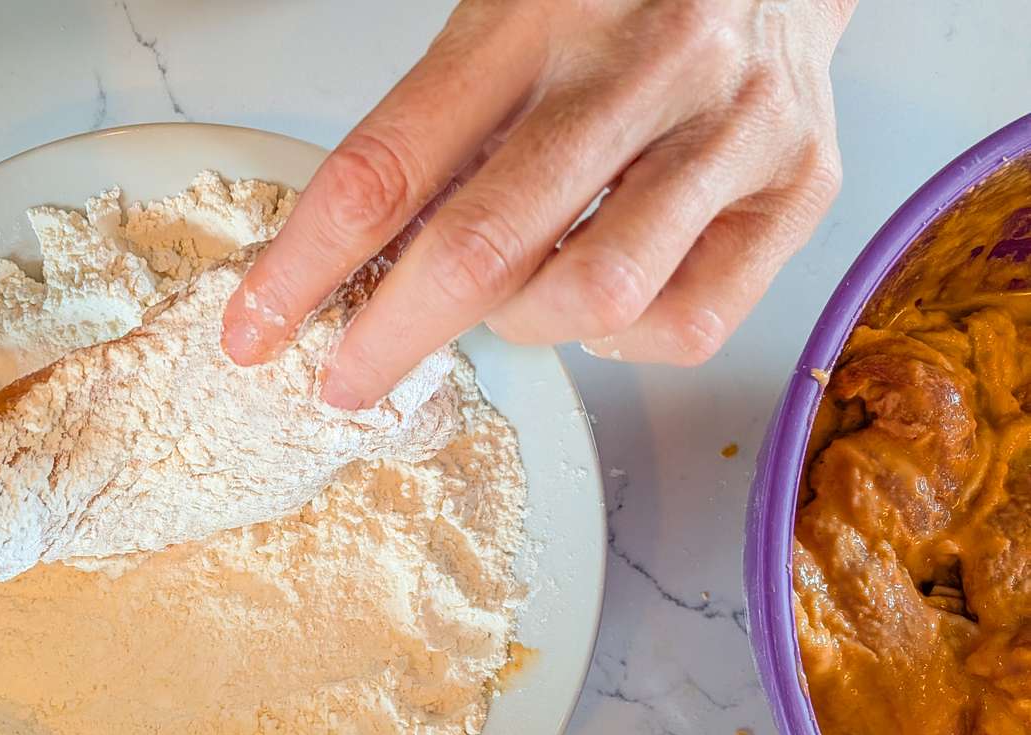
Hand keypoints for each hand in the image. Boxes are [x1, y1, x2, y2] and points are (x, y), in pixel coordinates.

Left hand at [223, 0, 853, 406]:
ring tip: (509, 302)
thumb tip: (356, 267)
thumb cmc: (616, 0)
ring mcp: (733, 130)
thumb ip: (443, 132)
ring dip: (522, 328)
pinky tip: (599, 304)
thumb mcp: (508, 23)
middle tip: (347, 377)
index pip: (389, 164)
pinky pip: (686, 325)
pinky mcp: (798, 188)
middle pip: (485, 246)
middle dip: (393, 335)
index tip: (257, 327)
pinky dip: (619, 342)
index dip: (306, 265)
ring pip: (593, 296)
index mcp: (539, 13)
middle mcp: (645, 66)